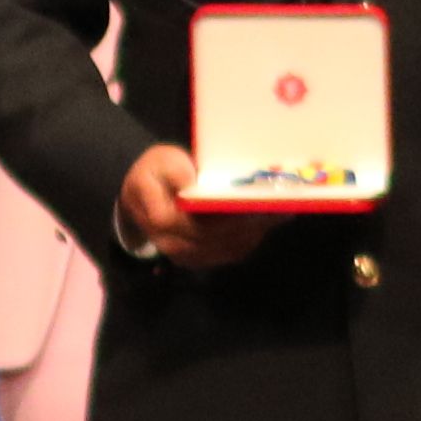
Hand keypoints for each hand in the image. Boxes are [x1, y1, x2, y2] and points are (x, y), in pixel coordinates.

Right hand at [112, 141, 269, 270]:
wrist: (142, 192)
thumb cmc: (155, 172)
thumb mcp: (159, 162)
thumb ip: (175, 172)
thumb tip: (194, 186)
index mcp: (161, 219)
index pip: (198, 226)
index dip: (228, 220)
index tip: (252, 206)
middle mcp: (172, 244)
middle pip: (218, 241)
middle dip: (249, 227)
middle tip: (276, 210)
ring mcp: (186, 255)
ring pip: (227, 250)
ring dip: (254, 235)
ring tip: (278, 216)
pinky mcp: (200, 258)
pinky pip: (229, 253)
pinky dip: (249, 240)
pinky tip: (266, 224)